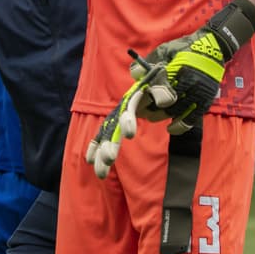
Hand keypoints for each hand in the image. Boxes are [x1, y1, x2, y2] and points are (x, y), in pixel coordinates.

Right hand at [86, 58, 172, 178]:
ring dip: (102, 153)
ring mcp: (119, 115)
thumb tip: (165, 101)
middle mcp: (123, 106)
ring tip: (100, 173)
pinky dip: (96, 147)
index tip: (130, 135)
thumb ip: (164, 91)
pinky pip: (105, 135)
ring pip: (107, 135)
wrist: (156, 80)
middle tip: (109, 159)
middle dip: (110, 144)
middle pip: (113, 126)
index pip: (129, 108)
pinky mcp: (118, 122)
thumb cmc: (161, 82)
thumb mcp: (165, 83)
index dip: (128, 121)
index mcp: (136, 95)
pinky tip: (89, 161)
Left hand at [133, 0, 254, 134]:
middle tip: (138, 111)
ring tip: (149, 116)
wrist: (213, 47)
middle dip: (148, 109)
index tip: (134, 102)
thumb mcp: (165, 49)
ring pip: (175, 112)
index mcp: (177, 68)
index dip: (144, 98)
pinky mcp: (205, 100)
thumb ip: (150, 62)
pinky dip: (179, 126)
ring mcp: (198, 93)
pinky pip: (191, 118)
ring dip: (159, 116)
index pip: (157, 89)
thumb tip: (135, 75)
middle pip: (164, 103)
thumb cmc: (185, 48)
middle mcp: (189, 82)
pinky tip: (170, 128)